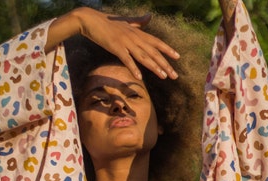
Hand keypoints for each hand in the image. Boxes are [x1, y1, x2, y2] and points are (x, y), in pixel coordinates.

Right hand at [46, 7, 179, 79]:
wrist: (89, 19)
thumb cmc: (106, 22)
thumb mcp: (125, 21)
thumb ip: (139, 21)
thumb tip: (149, 16)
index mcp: (137, 32)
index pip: (155, 42)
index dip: (167, 49)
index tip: (178, 57)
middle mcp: (134, 36)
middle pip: (153, 51)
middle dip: (165, 64)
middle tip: (175, 75)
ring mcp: (125, 42)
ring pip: (143, 56)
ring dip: (154, 67)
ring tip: (164, 76)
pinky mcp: (115, 46)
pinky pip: (126, 59)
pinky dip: (133, 67)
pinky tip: (139, 77)